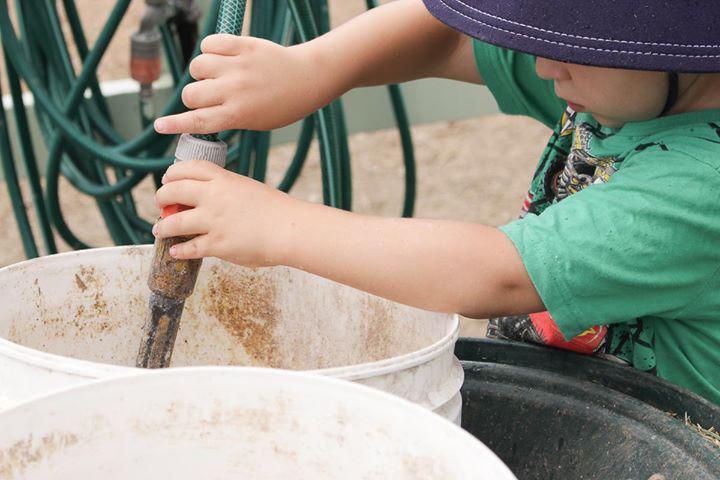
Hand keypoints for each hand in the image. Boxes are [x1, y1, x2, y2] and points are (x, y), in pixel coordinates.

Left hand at [152, 160, 298, 265]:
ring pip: (174, 222)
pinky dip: (179, 250)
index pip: (189, 168)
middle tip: (161, 204)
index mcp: (224, 179)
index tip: (167, 180)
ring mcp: (214, 221)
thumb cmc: (276, 210)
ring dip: (163, 226)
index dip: (172, 173)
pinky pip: (189, 248)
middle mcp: (214, 196)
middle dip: (161, 197)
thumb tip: (210, 201)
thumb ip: (227, 191)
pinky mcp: (217, 244)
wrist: (290, 229)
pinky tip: (176, 251)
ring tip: (160, 229)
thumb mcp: (248, 188)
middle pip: (173, 190)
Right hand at [154, 34, 331, 133]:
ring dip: (201, 72)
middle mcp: (235, 90)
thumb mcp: (255, 121)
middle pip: (191, 94)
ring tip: (218, 75)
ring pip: (197, 66)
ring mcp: (238, 66)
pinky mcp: (242, 45)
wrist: (307, 78)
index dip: (175, 125)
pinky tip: (221, 58)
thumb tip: (197, 113)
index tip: (159, 126)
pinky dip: (210, 50)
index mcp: (238, 114)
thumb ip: (227, 118)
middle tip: (209, 96)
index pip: (197, 121)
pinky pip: (210, 44)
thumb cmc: (282, 105)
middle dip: (193, 97)